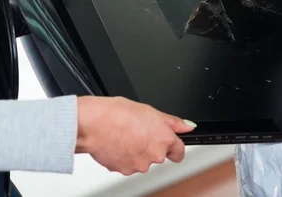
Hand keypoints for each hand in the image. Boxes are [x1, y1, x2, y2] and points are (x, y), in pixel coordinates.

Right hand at [75, 96, 195, 174]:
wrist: (94, 124)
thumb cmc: (118, 114)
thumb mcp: (151, 110)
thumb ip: (172, 122)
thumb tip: (187, 126)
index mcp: (164, 139)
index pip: (179, 151)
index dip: (174, 147)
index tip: (170, 145)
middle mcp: (155, 156)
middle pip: (158, 155)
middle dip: (150, 146)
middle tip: (137, 131)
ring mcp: (139, 165)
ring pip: (141, 160)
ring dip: (136, 151)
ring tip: (124, 135)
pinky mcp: (124, 171)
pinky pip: (127, 164)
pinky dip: (123, 157)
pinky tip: (116, 143)